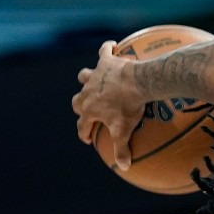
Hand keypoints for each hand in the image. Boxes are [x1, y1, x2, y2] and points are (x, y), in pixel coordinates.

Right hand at [71, 40, 145, 170]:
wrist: (137, 83)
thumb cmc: (129, 107)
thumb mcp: (125, 130)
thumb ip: (122, 149)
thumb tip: (123, 167)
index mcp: (90, 110)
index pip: (82, 126)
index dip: (84, 133)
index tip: (88, 138)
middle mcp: (87, 92)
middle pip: (77, 101)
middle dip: (80, 107)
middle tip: (88, 110)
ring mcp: (95, 76)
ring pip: (83, 76)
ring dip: (86, 79)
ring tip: (92, 79)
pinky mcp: (106, 62)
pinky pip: (105, 52)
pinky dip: (108, 49)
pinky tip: (112, 46)